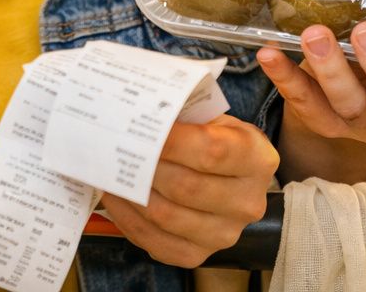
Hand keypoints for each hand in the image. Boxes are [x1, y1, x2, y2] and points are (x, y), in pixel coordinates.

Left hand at [101, 115, 278, 267]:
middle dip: (144, 167)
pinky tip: (115, 197)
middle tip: (116, 148)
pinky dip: (128, 219)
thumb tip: (134, 111)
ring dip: (131, 193)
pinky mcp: (199, 254)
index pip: (211, 151)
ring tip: (109, 171)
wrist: (228, 177)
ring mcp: (225, 233)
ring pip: (166, 216)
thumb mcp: (210, 118)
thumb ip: (183, 114)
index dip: (171, 141)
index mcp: (256, 159)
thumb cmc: (212, 139)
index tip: (140, 128)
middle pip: (185, 187)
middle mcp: (247, 201)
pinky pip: (156, 242)